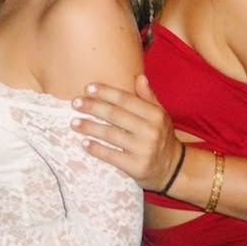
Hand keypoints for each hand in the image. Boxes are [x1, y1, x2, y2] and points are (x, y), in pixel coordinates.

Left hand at [72, 73, 196, 190]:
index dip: (106, 92)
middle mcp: (150, 131)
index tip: (88, 88)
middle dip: (93, 107)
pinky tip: (84, 143)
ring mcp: (143, 150)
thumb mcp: (160, 115)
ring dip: (90, 127)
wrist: (172, 168)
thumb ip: (148, 97)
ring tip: (74, 123)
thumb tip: (139, 77)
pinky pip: (111, 156)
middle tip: (75, 103)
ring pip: (111, 134)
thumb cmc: (160, 136)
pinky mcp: (136, 167)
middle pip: (116, 115)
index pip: (126, 99)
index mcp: (155, 114)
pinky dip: (96, 149)